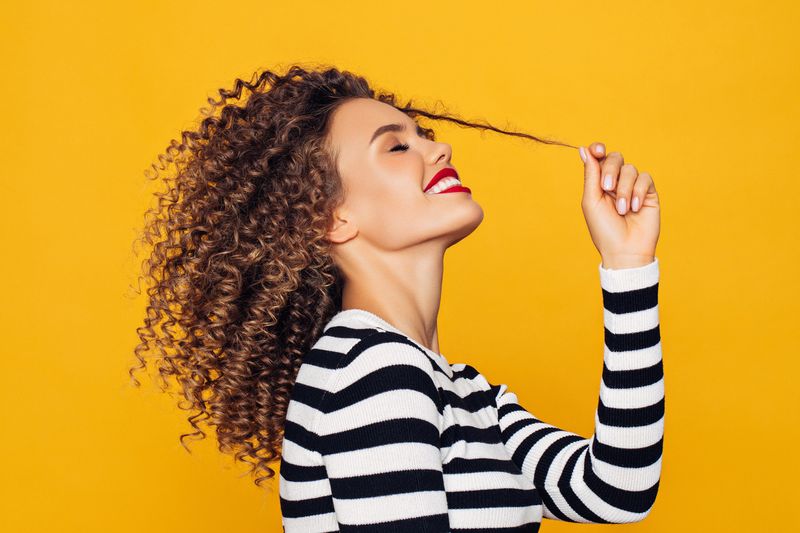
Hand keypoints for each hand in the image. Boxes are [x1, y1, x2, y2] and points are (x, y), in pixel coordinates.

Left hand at [579, 142, 659, 268]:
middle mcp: (616, 182)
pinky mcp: (649, 193)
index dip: (598, 149)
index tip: (597, 151)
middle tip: (607, 188)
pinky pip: (645, 178)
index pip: (599, 157)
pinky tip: (635, 208)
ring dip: (624, 189)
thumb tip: (584, 149)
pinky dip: (638, 192)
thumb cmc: (604, 229)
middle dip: (611, 170)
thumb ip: (590, 175)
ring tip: (622, 209)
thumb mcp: (592, 201)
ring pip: (630, 169)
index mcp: (598, 183)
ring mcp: (633, 186)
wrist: (625, 250)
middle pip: (615, 158)